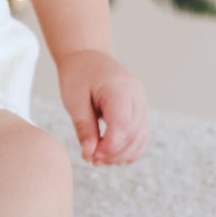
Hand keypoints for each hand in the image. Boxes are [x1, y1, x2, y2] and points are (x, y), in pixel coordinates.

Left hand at [56, 49, 149, 165]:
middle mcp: (136, 95)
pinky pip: (141, 134)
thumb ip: (84, 127)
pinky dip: (130, 148)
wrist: (87, 56)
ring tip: (99, 159)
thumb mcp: (74, 100)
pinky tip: (112, 155)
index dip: (109, 146)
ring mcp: (141, 101)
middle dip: (114, 152)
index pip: (122, 125)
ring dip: (122, 154)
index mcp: (119, 88)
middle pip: (134, 133)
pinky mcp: (140, 108)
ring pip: (141, 137)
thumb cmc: (78, 75)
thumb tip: (90, 154)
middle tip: (92, 160)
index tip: (90, 156)